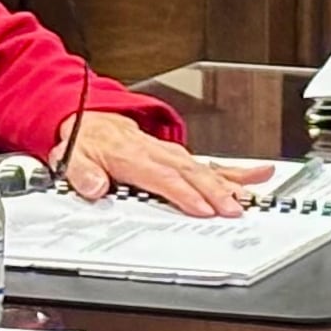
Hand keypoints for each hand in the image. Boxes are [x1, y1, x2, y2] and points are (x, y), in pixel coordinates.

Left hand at [59, 114, 276, 217]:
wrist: (93, 121)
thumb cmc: (88, 143)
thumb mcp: (71, 157)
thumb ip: (82, 172)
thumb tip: (95, 186)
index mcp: (131, 155)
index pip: (161, 176)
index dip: (182, 192)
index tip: (200, 206)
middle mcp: (156, 153)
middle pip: (189, 173)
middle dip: (212, 192)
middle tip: (231, 210)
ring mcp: (172, 155)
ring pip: (203, 169)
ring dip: (226, 185)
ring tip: (245, 199)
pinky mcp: (181, 159)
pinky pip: (211, 164)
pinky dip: (236, 171)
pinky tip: (259, 175)